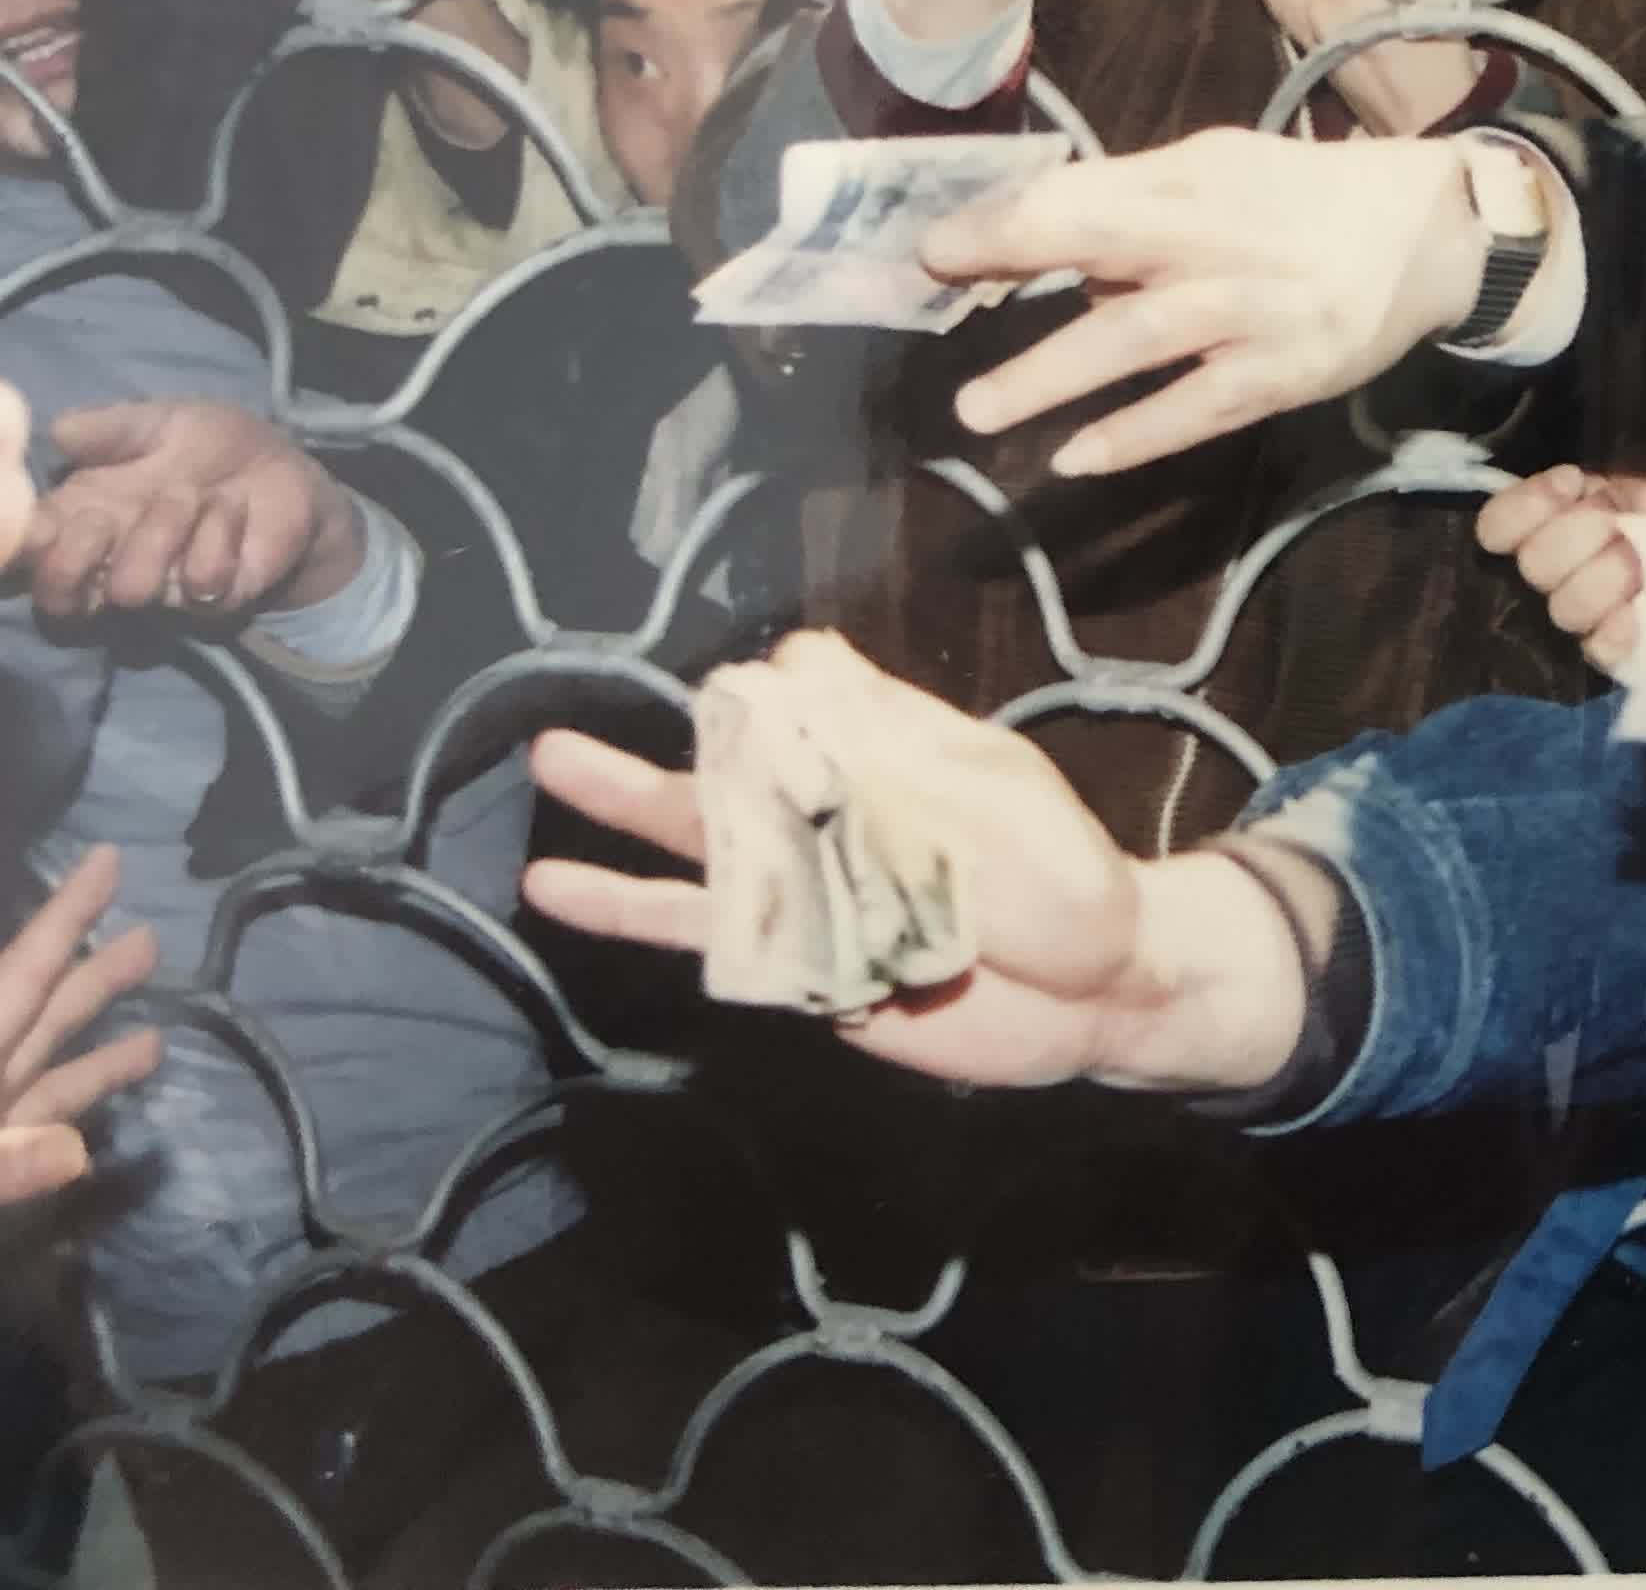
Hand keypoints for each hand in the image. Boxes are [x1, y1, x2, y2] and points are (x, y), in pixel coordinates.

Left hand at [0, 845, 160, 1322]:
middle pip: (46, 1019)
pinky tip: (101, 1132)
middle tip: (153, 937)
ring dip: (100, 1054)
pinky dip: (76, 1129)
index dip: (62, 919)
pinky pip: (41, 1145)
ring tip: (159, 1031)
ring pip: (51, 1078)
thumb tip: (78, 1150)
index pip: (20, 977)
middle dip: (96, 976)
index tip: (105, 860)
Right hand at [26, 400, 360, 621]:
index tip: (32, 525)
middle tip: (103, 516)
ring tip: (190, 493)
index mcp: (77, 518)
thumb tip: (55, 431)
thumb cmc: (208, 445)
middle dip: (72, 558)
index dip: (16, 548)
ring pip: (128, 591)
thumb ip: (108, 427)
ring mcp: (161, 586)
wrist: (284, 467)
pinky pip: (200, 583)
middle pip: (56, 599)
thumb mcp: (158, 421)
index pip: (23, 555)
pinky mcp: (213, 598)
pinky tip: (232, 507)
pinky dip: (218, 533)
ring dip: (159, 532)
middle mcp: (109, 563)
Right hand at [522, 629, 1296, 1092]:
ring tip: (548, 773)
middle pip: (729, 774)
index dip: (767, 692)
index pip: (801, 701)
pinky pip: (709, 934)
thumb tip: (800, 654)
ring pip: (700, 846)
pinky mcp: (799, 963)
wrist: (1096, 990)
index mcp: (883, 753)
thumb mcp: (992, 790)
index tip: (753, 688)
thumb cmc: (1063, 877)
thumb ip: (892, 737)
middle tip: (556, 736)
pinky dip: (634, 911)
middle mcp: (833, 813)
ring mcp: (809, 888)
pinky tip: (561, 889)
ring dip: (624, 815)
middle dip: (652, 754)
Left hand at [920, 129, 1493, 475]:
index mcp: (1195, 181)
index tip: (932, 247)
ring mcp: (1256, 313)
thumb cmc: (1301, 200)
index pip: (1085, 193)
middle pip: (1108, 244)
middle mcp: (1222, 241)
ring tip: (978, 410)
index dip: (1006, 218)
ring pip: (1142, 341)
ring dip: (1054, 376)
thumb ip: (1131, 204)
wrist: (1431, 235)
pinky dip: (1138, 433)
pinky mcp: (1286, 375)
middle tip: (932, 288)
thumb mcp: (1217, 171)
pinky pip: (1200, 410)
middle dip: (1017, 256)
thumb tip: (1035, 252)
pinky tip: (1077, 457)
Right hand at [1472, 464, 1645, 670]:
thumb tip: (1635, 505)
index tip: (1572, 481)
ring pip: (1564, 608)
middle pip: (1534, 563)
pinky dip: (1614, 635)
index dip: (1528, 503)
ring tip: (1639, 567)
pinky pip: (1598, 650)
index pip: (1498, 524)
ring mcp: (1576, 613)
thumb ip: (1636, 493)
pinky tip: (1631, 619)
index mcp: (1547, 524)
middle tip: (1617, 525)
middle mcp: (1552, 571)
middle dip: (1580, 536)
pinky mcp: (1605, 649)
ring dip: (1604, 580)